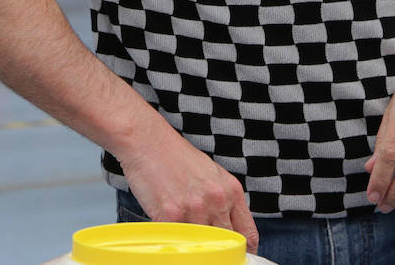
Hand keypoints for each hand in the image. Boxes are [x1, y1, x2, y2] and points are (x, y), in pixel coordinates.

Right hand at [118, 127, 258, 251]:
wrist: (147, 141)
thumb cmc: (175, 155)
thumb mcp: (211, 173)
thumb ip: (223, 200)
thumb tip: (228, 227)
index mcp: (230, 191)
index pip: (248, 234)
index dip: (242, 250)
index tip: (235, 255)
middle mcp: (216, 201)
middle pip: (226, 243)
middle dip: (217, 247)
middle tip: (205, 245)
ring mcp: (194, 210)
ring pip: (201, 245)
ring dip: (192, 243)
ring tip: (181, 229)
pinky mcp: (170, 215)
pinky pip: (176, 239)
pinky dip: (172, 238)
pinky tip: (166, 224)